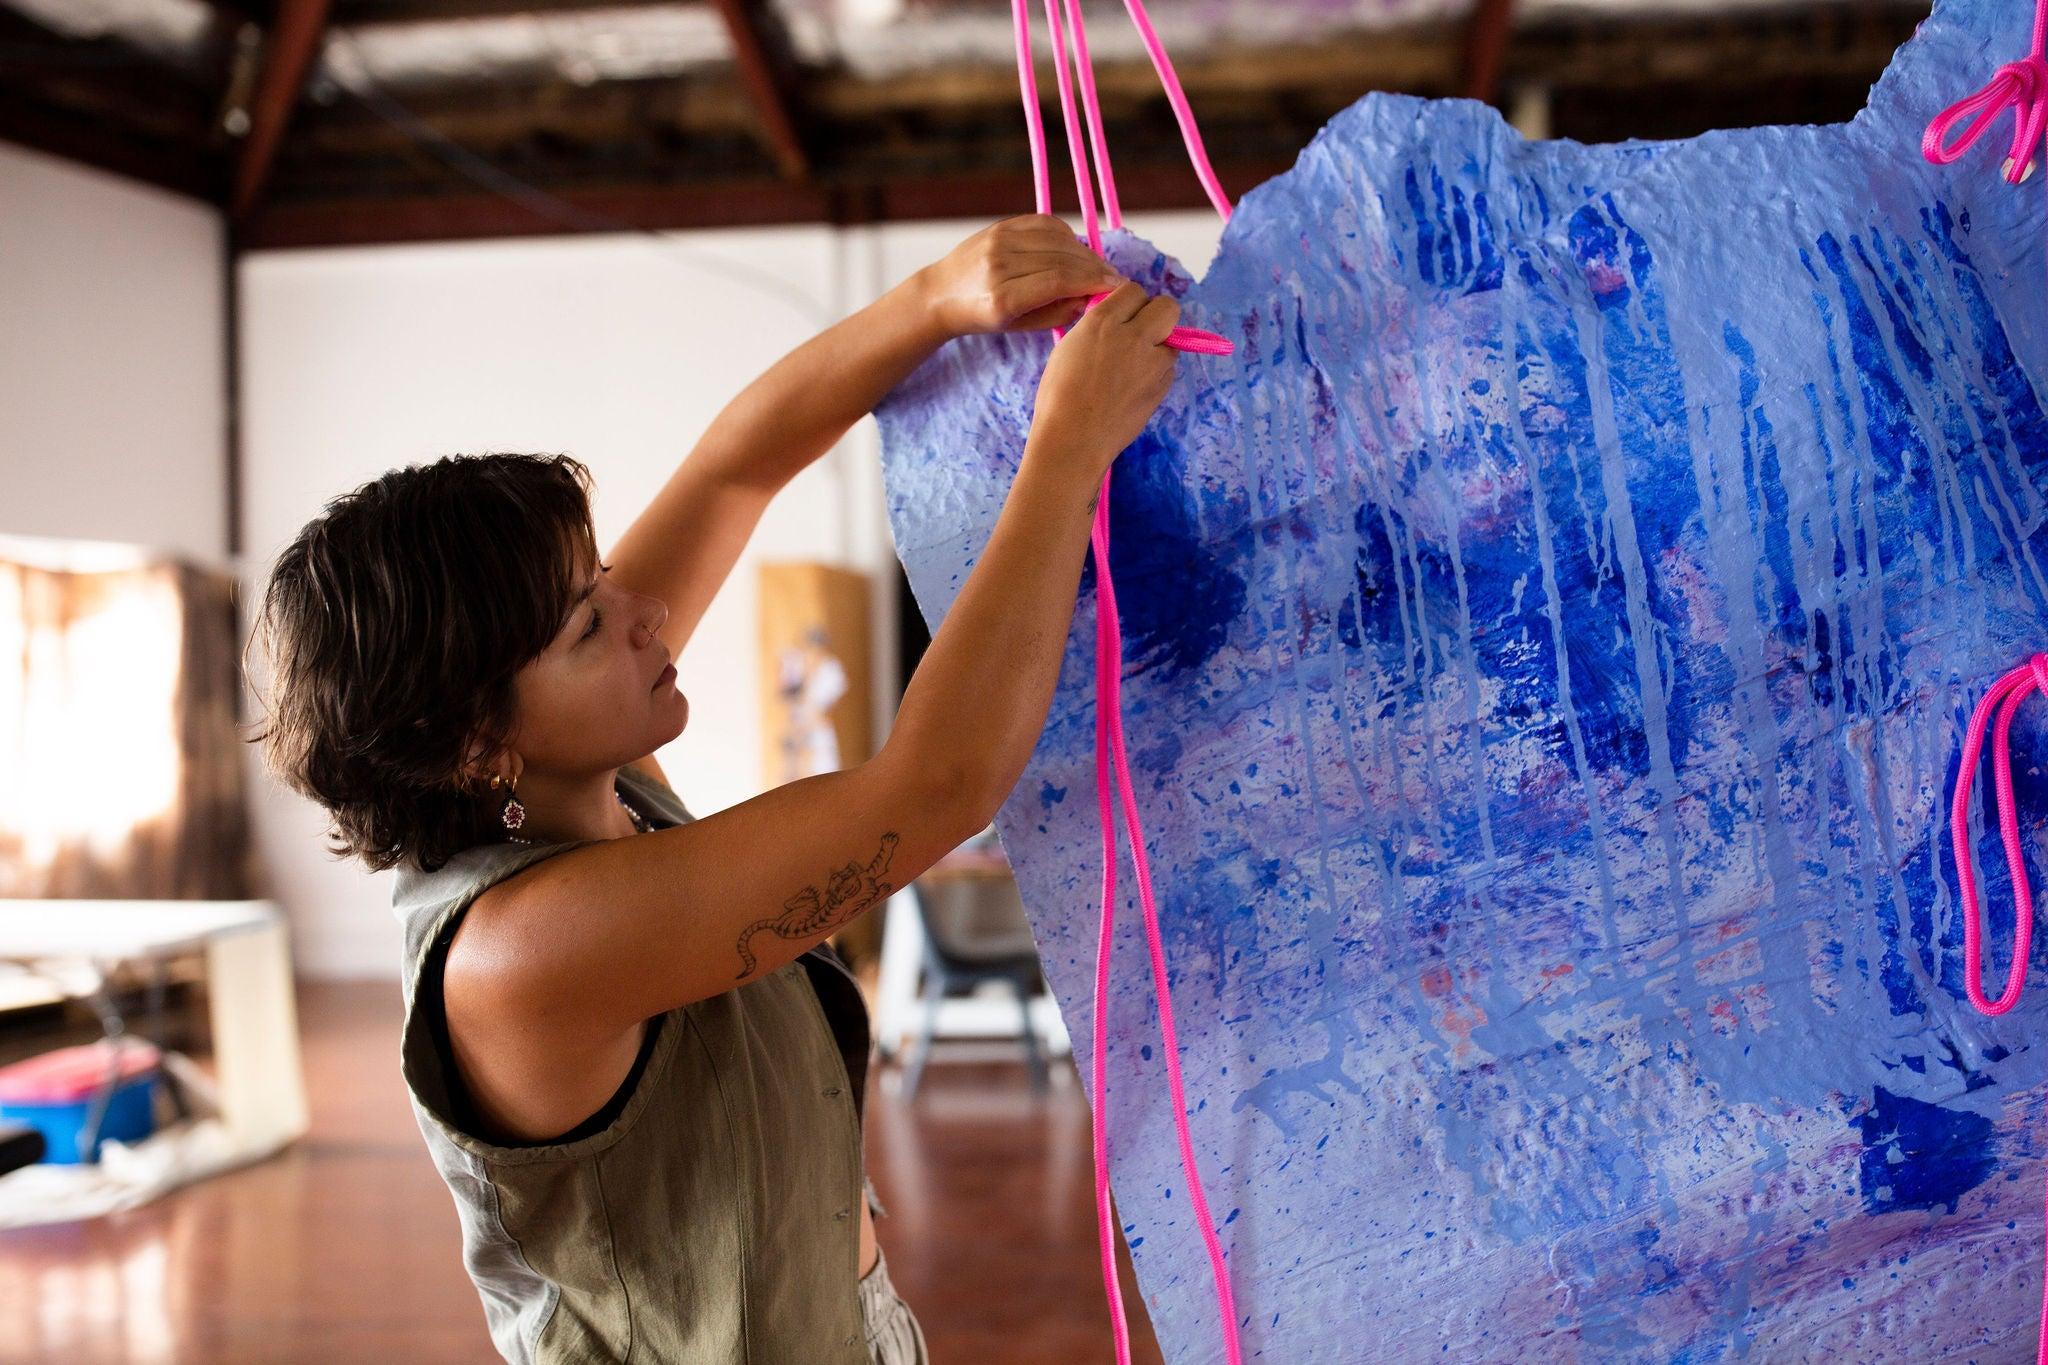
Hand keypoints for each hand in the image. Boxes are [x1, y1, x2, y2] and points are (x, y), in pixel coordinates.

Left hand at [918, 214, 1126, 337]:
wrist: (941, 292)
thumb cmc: (982, 316)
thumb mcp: (1019, 326)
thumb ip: (1057, 312)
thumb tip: (1091, 296)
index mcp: (1002, 297)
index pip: (1059, 281)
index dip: (1093, 282)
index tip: (1116, 287)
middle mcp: (999, 265)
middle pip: (1062, 259)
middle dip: (1094, 267)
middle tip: (1115, 278)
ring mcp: (998, 241)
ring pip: (1057, 239)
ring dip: (1084, 252)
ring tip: (1096, 267)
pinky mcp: (1001, 226)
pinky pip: (1044, 224)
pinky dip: (1066, 236)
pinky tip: (1074, 251)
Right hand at [1026, 281, 1180, 482]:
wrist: (1073, 440)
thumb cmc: (1058, 396)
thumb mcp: (1069, 347)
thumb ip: (1096, 326)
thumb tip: (1114, 318)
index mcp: (1102, 321)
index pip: (1134, 289)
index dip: (1129, 301)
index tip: (1122, 314)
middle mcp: (1133, 336)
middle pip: (1168, 306)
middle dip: (1157, 314)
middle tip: (1141, 331)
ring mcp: (1153, 363)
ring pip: (1171, 339)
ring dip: (1158, 346)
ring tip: (1134, 366)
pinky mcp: (1162, 387)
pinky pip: (1168, 368)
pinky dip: (1156, 372)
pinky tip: (1134, 387)